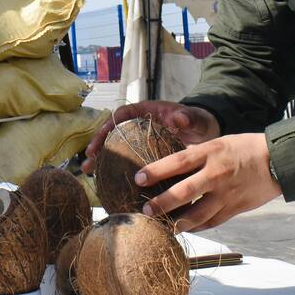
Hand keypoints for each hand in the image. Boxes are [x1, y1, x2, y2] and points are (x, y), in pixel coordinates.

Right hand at [81, 100, 219, 173]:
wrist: (205, 132)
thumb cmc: (198, 121)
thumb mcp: (195, 119)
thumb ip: (189, 117)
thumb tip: (180, 117)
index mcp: (147, 111)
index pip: (122, 114)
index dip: (109, 125)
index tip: (100, 137)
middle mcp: (139, 124)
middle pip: (114, 132)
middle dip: (99, 145)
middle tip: (89, 160)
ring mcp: (140, 140)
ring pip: (117, 147)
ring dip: (103, 159)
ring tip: (90, 173)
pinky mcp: (144, 154)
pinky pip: (127, 160)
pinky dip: (116, 169)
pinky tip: (108, 183)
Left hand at [137, 133, 280, 231]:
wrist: (279, 161)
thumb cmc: (246, 148)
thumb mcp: (220, 143)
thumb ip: (198, 156)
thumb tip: (172, 165)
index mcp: (211, 152)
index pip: (178, 161)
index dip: (156, 170)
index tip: (138, 178)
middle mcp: (216, 173)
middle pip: (184, 191)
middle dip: (162, 203)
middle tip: (146, 209)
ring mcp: (226, 194)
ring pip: (198, 214)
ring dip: (178, 222)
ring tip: (164, 226)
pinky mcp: (235, 208)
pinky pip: (212, 222)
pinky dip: (198, 227)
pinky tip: (186, 228)